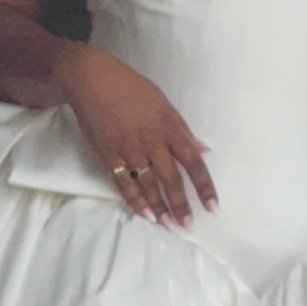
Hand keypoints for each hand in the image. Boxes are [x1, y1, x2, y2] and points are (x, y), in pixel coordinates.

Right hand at [55, 44, 215, 227]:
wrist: (93, 79)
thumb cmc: (131, 87)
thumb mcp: (163, 103)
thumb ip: (183, 130)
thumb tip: (203, 151)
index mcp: (170, 127)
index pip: (194, 162)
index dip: (204, 186)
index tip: (213, 206)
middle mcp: (153, 141)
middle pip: (171, 179)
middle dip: (181, 205)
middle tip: (187, 226)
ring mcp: (130, 150)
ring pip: (148, 185)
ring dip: (159, 207)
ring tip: (168, 225)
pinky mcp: (109, 155)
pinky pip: (123, 182)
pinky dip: (134, 200)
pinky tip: (144, 213)